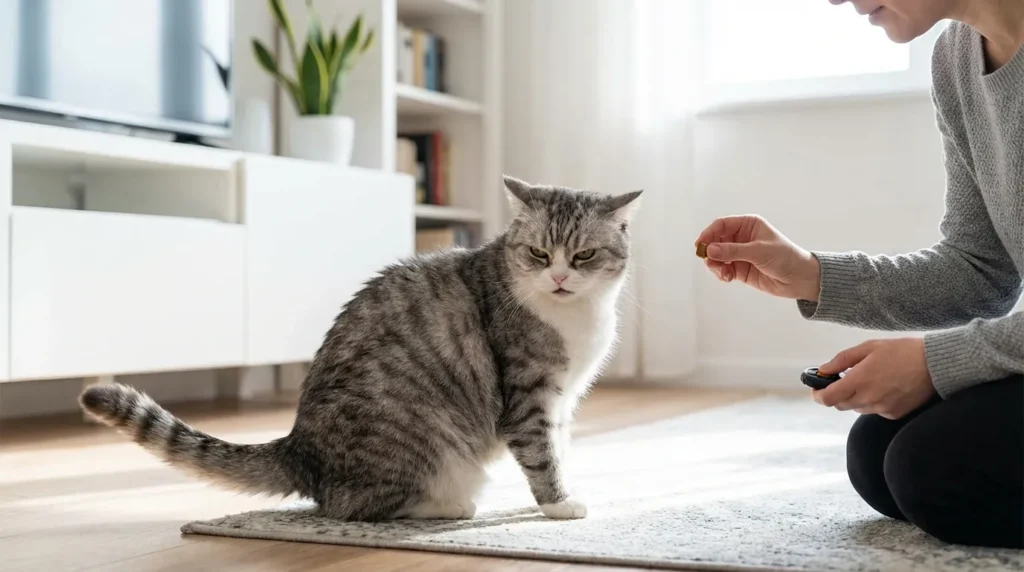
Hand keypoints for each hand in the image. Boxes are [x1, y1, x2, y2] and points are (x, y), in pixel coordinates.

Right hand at [694, 215, 820, 300]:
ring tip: (724, 274)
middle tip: (710, 263)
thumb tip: (709, 250)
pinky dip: (721, 274)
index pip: (721, 225)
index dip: (709, 234)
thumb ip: (733, 251)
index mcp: (748, 225)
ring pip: (716, 257)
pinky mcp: (739, 269)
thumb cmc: (785, 257)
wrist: (800, 279)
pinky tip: (727, 278)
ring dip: (715, 265)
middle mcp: (741, 238)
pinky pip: (723, 269)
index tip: (700, 245)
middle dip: (711, 252)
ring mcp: (739, 254)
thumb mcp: (759, 251)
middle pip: (715, 241)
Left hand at [812, 338, 935, 419]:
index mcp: (860, 381)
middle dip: (837, 394)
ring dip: (855, 397)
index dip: (818, 395)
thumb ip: (842, 360)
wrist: (936, 365)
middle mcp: (869, 398)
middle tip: (842, 380)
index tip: (816, 389)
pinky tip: (883, 387)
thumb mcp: (869, 347)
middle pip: (840, 405)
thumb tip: (823, 369)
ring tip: (868, 380)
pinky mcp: (894, 414)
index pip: (828, 398)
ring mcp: (882, 409)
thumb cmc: (902, 351)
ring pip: (857, 408)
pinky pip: (874, 410)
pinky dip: (872, 401)